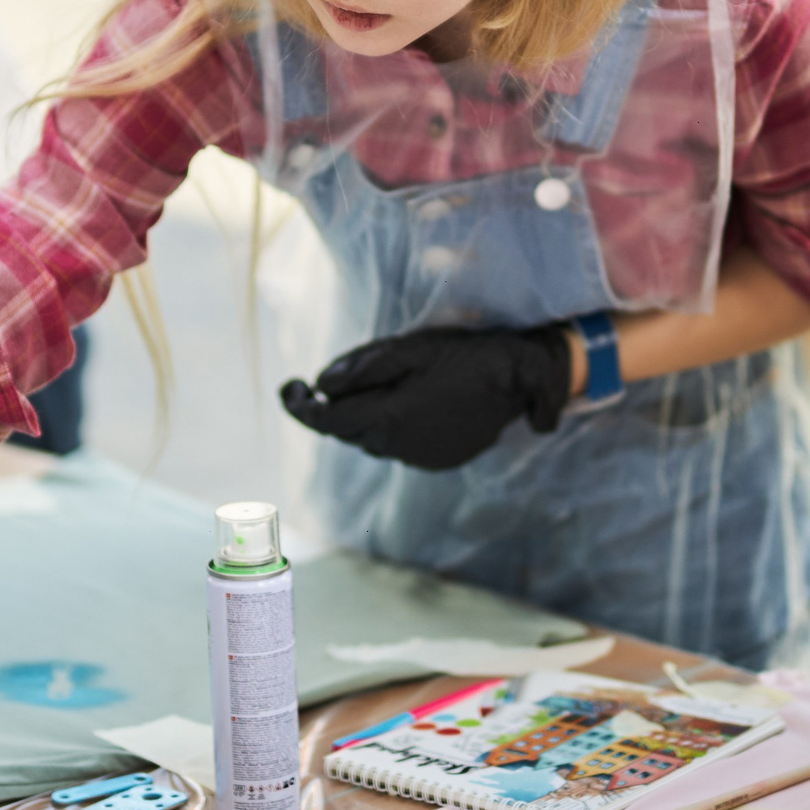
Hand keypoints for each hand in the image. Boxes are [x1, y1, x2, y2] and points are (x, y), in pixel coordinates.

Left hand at [279, 324, 571, 470]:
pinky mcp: (438, 459)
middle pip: (346, 432)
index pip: (326, 420)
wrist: (520, 378)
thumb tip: (322, 383)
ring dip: (361, 417)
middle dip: (331, 408)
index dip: (299, 404)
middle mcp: (399, 448)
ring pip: (371, 440)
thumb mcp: (408, 349)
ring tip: (370, 386)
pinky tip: (403, 401)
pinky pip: (397, 445)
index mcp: (387, 421)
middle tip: (321, 380)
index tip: (288, 385)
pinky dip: (387, 426)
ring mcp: (420, 458)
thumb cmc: (464, 356)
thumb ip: (361, 369)